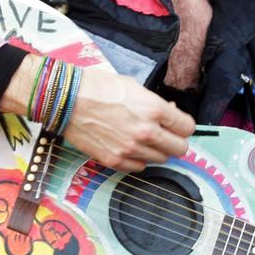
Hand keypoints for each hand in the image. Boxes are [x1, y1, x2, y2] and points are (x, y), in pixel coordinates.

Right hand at [1, 55, 193, 171]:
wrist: (67, 99)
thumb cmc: (99, 87)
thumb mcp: (135, 87)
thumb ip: (156, 105)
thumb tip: (169, 114)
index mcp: (154, 109)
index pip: (187, 127)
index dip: (183, 125)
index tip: (177, 123)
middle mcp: (146, 132)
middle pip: (180, 149)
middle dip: (176, 140)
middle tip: (167, 134)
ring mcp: (130, 149)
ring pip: (161, 160)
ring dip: (158, 150)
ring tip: (145, 139)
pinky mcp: (115, 160)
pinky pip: (140, 167)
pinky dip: (140, 159)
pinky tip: (131, 147)